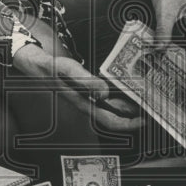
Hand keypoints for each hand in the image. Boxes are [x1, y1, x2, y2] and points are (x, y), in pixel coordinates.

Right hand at [13, 42, 141, 130]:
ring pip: (112, 106)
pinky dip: (119, 92)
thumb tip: (105, 92)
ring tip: (144, 98)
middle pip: (115, 115)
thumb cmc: (48, 67)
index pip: (109, 120)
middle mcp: (87, 102)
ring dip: (128, 104)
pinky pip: (108, 94)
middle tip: (152, 108)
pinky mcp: (87, 87)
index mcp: (83, 103)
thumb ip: (85, 80)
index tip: (144, 120)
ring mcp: (87, 95)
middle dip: (133, 114)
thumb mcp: (66, 70)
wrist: (33, 62)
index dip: (128, 123)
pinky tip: (126, 85)